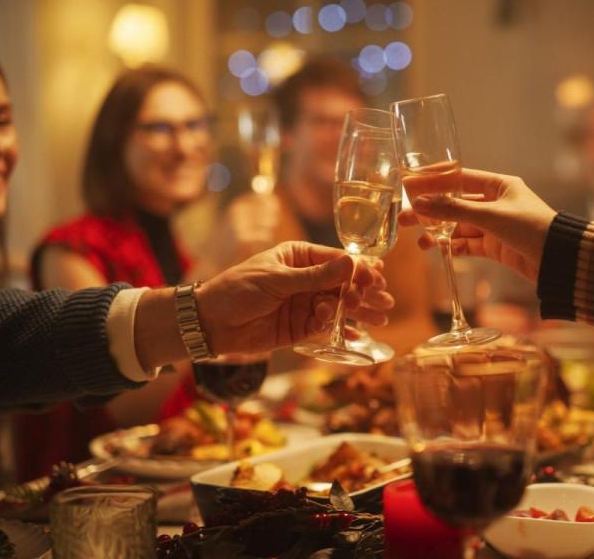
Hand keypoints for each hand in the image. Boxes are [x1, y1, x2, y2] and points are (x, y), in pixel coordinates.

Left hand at [197, 241, 392, 353]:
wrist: (210, 323)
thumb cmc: (237, 290)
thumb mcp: (276, 280)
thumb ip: (315, 277)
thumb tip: (350, 264)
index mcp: (299, 257)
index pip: (336, 261)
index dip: (359, 270)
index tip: (376, 279)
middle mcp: (305, 279)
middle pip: (342, 285)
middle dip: (364, 293)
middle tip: (384, 303)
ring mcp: (303, 304)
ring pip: (338, 307)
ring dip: (358, 313)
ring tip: (378, 320)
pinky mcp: (299, 328)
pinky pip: (325, 328)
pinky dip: (340, 331)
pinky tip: (356, 335)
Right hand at [398, 168, 555, 282]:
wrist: (559, 260)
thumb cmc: (532, 228)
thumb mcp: (490, 216)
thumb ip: (454, 211)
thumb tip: (420, 204)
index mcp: (499, 185)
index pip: (460, 178)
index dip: (434, 182)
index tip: (411, 186)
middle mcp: (496, 203)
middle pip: (456, 204)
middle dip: (432, 212)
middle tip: (406, 217)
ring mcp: (495, 225)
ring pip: (460, 227)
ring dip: (440, 233)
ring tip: (420, 241)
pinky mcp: (496, 247)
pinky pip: (469, 244)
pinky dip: (454, 247)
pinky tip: (438, 249)